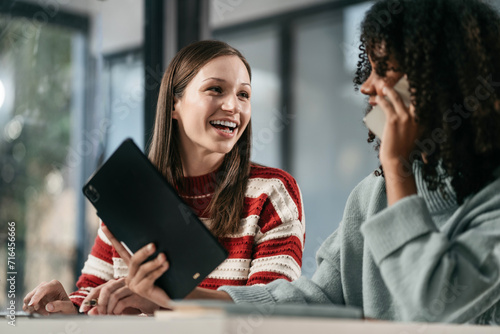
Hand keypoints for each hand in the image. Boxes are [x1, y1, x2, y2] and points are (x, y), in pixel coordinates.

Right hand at [23, 280, 77, 314]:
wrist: (65, 309)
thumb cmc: (67, 306)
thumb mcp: (67, 306)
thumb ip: (60, 305)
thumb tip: (48, 307)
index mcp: (54, 284)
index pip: (42, 289)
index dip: (36, 297)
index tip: (32, 305)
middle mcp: (45, 286)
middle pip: (32, 295)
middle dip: (36, 306)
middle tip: (46, 314)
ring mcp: (38, 292)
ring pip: (28, 301)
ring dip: (33, 309)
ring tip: (46, 314)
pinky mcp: (33, 299)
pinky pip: (26, 306)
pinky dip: (30, 311)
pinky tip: (40, 313)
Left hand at [80, 278, 159, 314]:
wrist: (157, 304)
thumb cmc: (138, 304)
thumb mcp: (120, 306)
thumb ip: (106, 307)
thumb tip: (90, 312)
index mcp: (120, 282)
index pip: (101, 287)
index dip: (90, 297)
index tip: (83, 308)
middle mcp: (125, 281)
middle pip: (106, 288)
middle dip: (98, 303)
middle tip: (95, 314)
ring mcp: (132, 286)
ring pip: (113, 296)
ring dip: (107, 309)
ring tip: (108, 316)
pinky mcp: (138, 294)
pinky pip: (122, 302)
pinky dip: (116, 311)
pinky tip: (117, 315)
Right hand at [101, 225, 232, 305]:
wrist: (175, 294)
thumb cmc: (169, 276)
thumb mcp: (160, 261)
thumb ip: (155, 251)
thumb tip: (156, 237)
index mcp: (133, 266)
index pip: (120, 250)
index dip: (112, 238)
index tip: (104, 225)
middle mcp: (131, 275)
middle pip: (134, 259)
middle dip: (144, 252)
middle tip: (153, 245)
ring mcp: (135, 284)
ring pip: (143, 269)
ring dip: (154, 262)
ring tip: (164, 256)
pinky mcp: (142, 291)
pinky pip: (150, 278)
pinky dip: (158, 270)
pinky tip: (166, 265)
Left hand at [376, 82, 418, 204]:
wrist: (398, 160)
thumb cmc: (404, 150)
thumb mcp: (415, 136)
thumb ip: (415, 127)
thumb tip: (408, 118)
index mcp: (424, 121)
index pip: (423, 101)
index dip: (419, 91)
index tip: (414, 83)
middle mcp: (417, 117)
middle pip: (414, 95)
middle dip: (409, 84)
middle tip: (403, 77)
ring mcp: (405, 118)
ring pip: (397, 98)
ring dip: (390, 90)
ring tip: (384, 87)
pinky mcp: (394, 120)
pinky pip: (386, 105)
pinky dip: (381, 100)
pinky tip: (378, 97)